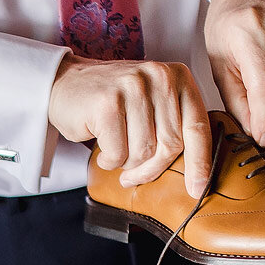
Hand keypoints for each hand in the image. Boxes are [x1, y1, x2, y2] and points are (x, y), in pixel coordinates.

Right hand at [49, 55, 212, 197]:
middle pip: (170, 145)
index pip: (198, 126)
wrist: (64, 84)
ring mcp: (133, 87)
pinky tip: (101, 148)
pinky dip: (108, 161)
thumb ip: (173, 126)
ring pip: (144, 152)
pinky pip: (118, 154)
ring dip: (127, 164)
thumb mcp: (151, 104)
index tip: (198, 188)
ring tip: (115, 152)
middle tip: (133, 176)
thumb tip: (194, 173)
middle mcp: (159, 77)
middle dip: (151, 169)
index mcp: (177, 76)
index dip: (200, 162)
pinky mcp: (108, 103)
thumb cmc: (110, 102)